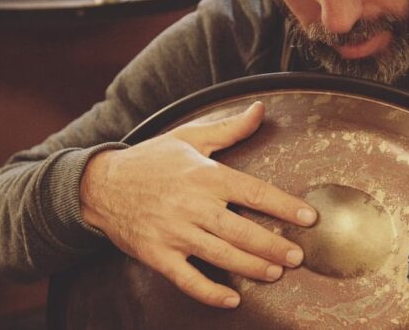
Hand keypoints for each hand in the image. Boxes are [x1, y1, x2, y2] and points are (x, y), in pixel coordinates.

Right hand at [80, 101, 316, 307]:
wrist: (99, 184)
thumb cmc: (151, 160)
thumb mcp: (190, 137)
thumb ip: (230, 128)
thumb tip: (260, 109)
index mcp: (205, 176)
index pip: (254, 192)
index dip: (284, 206)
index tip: (309, 217)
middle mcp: (193, 206)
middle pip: (242, 230)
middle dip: (273, 245)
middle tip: (298, 256)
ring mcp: (174, 232)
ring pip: (221, 255)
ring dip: (252, 267)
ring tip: (276, 273)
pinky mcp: (158, 254)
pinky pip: (187, 279)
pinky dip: (210, 292)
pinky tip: (232, 300)